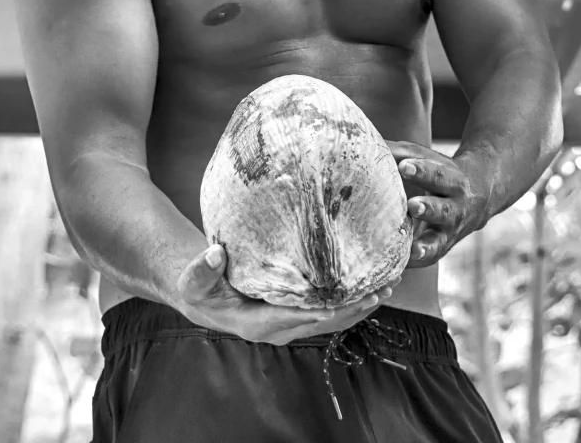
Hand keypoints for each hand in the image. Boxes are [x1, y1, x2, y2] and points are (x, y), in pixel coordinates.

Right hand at [176, 244, 401, 344]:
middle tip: (381, 290)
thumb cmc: (200, 286)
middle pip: (322, 322)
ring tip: (387, 287)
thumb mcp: (194, 279)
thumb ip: (202, 268)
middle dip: (353, 308)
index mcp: (255, 323)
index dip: (320, 310)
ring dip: (359, 306)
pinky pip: (328, 310)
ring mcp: (289, 323)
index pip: (294, 317)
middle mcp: (277, 328)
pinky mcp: (296, 313)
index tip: (345, 299)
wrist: (204, 296)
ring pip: (331, 319)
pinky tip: (370, 286)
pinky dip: (350, 300)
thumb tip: (215, 253)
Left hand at [387, 141, 490, 267]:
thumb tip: (365, 144)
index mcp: (452, 179)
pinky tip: (402, 268)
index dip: (421, 170)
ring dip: (425, 245)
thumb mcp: (425, 158)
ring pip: (438, 240)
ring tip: (412, 248)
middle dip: (428, 208)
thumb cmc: (437, 172)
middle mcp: (455, 207)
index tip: (404, 166)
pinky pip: (430, 259)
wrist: (476, 197)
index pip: (437, 173)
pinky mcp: (442, 248)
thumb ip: (398, 153)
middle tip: (412, 206)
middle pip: (442, 208)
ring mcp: (450, 231)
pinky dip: (417, 263)